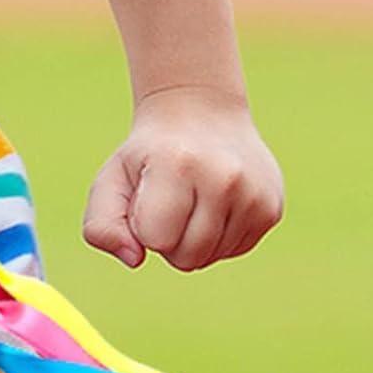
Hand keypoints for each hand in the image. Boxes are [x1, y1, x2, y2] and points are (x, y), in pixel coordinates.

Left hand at [83, 86, 283, 271]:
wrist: (202, 113)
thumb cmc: (149, 155)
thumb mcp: (111, 181)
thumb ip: (101, 226)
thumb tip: (135, 259)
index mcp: (179, 165)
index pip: (156, 241)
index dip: (145, 226)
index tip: (150, 197)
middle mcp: (224, 178)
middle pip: (187, 258)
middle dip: (171, 240)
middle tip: (173, 202)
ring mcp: (253, 194)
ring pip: (212, 257)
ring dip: (197, 240)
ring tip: (196, 200)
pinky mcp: (271, 209)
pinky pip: (235, 251)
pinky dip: (221, 237)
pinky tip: (218, 204)